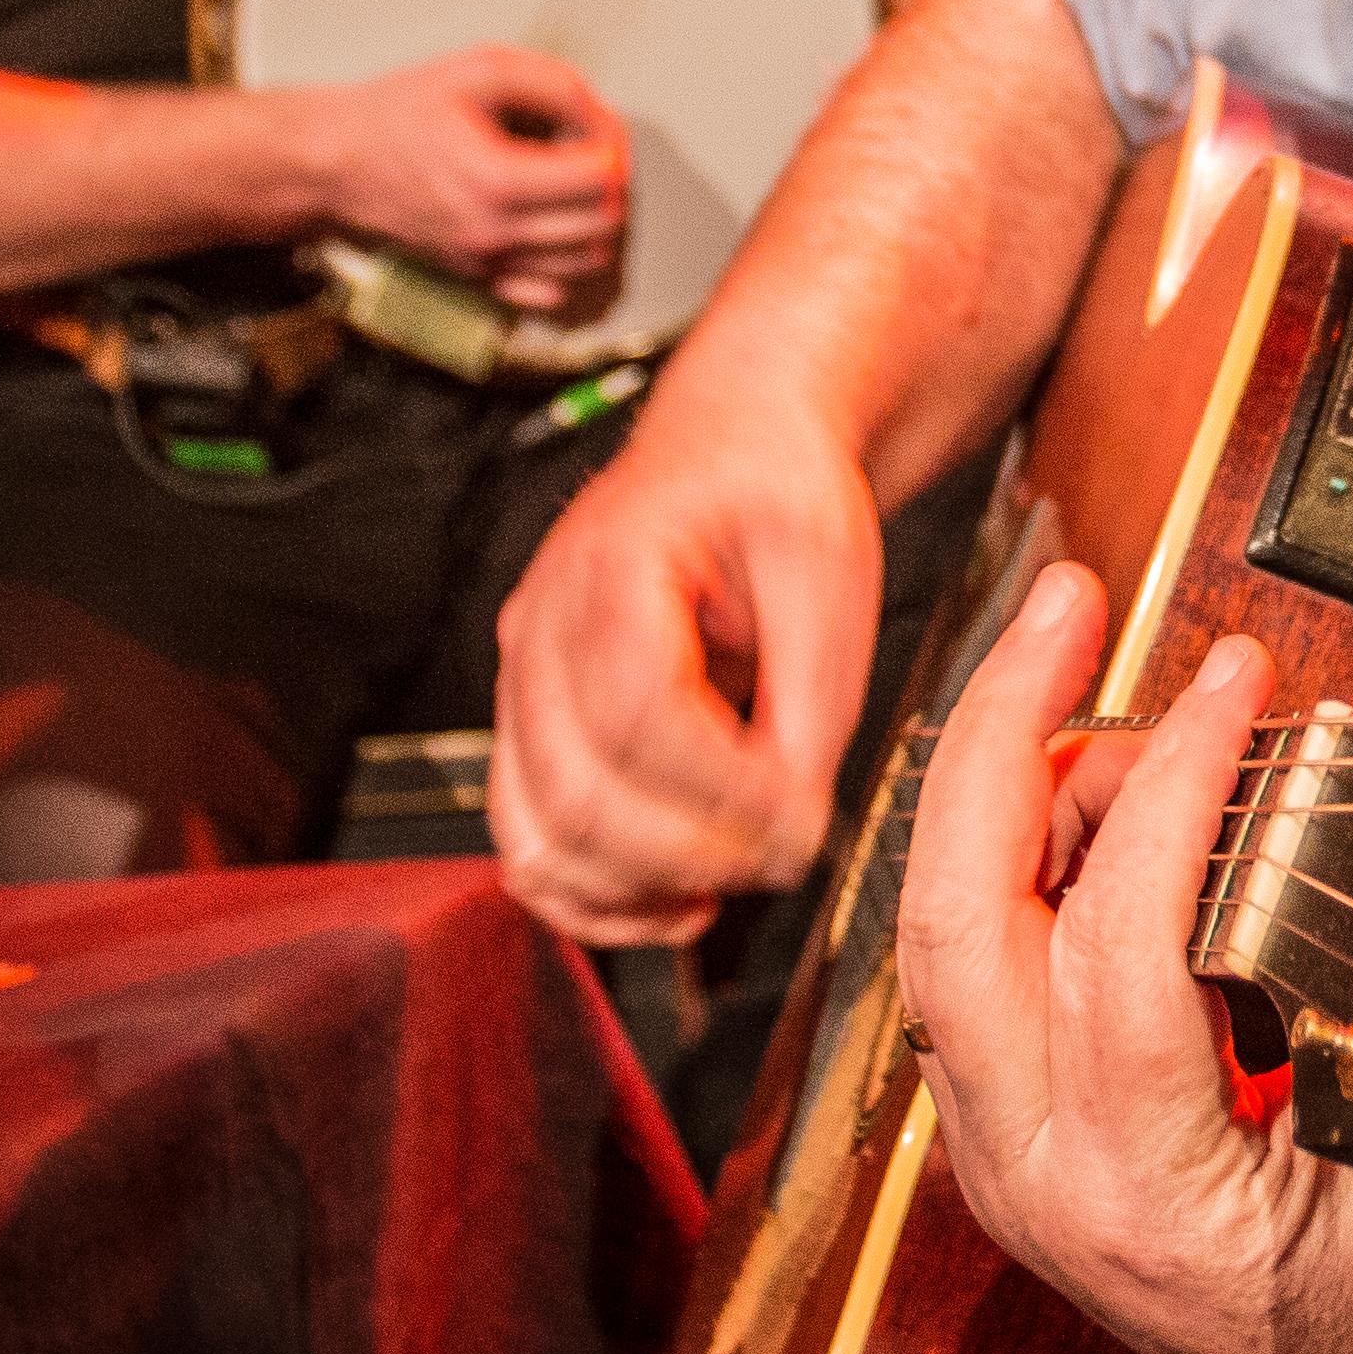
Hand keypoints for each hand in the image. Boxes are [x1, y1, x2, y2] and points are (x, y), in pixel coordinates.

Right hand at [317, 47, 625, 314]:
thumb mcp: (477, 69)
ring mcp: (486, 262)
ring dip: (595, 221)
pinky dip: (566, 259)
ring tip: (571, 182)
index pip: (599, 179)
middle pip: (601, 223)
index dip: (612, 145)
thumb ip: (552, 84)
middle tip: (589, 150)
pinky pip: (550, 291)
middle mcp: (493, 232)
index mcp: (495, 179)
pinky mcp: (479, 277)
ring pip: (584, 261)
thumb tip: (603, 117)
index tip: (596, 126)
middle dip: (611, 183)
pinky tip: (550, 220)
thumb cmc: (400, 114)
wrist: (338, 162)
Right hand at [487, 366, 887, 939]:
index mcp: (612, 565)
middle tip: (783, 854)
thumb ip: (814, 696)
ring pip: (538, 838)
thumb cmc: (776, 494)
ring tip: (731, 885)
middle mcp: (541, 629)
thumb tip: (792, 824)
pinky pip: (529, 849)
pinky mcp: (532, 734)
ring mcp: (522, 686)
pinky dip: (593, 901)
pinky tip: (674, 903)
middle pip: (578, 792)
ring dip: (639, 891)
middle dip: (691, 852)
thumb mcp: (830, 567)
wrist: (730, 450)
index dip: (724, 789)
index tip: (805, 815)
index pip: (639, 711)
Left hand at [891, 569, 1352, 1353]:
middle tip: (1068, 605)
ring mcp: (1012, 1163)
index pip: (1113, 949)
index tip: (1237, 680)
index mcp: (1148, 1202)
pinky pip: (983, 962)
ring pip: (948, 931)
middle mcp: (1041, 1185)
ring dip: (1014, 787)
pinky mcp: (1021, 1137)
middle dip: (999, 734)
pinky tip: (1105, 787)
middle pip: (953, 920)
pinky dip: (1028, 852)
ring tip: (1122, 701)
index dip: (1170, 787)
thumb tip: (1346, 801)